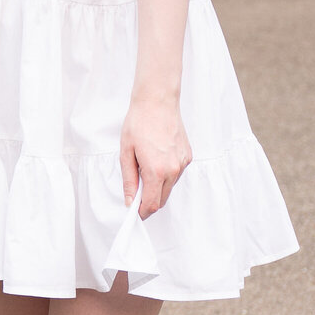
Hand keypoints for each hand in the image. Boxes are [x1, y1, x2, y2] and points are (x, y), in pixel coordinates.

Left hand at [119, 93, 191, 216]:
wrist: (157, 102)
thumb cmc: (139, 123)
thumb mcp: (126, 153)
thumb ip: (129, 180)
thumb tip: (130, 201)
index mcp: (156, 171)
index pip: (151, 204)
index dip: (141, 212)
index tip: (134, 212)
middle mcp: (173, 170)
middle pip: (162, 200)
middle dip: (149, 202)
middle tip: (136, 192)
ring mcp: (183, 163)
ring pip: (169, 187)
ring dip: (158, 187)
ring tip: (145, 167)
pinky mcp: (188, 156)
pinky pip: (176, 174)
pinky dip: (166, 174)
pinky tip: (157, 158)